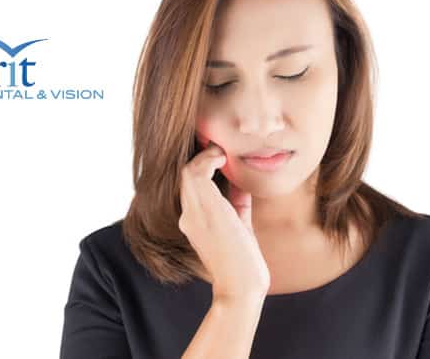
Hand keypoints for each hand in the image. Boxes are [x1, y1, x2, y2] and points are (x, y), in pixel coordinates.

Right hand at [178, 141, 270, 300]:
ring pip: (187, 171)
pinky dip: (207, 160)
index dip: (203, 166)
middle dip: (201, 156)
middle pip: (185, 175)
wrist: (242, 285)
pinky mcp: (202, 209)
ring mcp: (192, 213)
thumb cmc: (244, 260)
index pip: (191, 186)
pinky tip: (222, 157)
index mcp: (193, 221)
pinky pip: (195, 173)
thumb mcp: (239, 224)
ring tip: (221, 150)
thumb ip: (237, 202)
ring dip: (205, 156)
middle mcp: (188, 216)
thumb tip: (240, 180)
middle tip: (219, 145)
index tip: (220, 154)